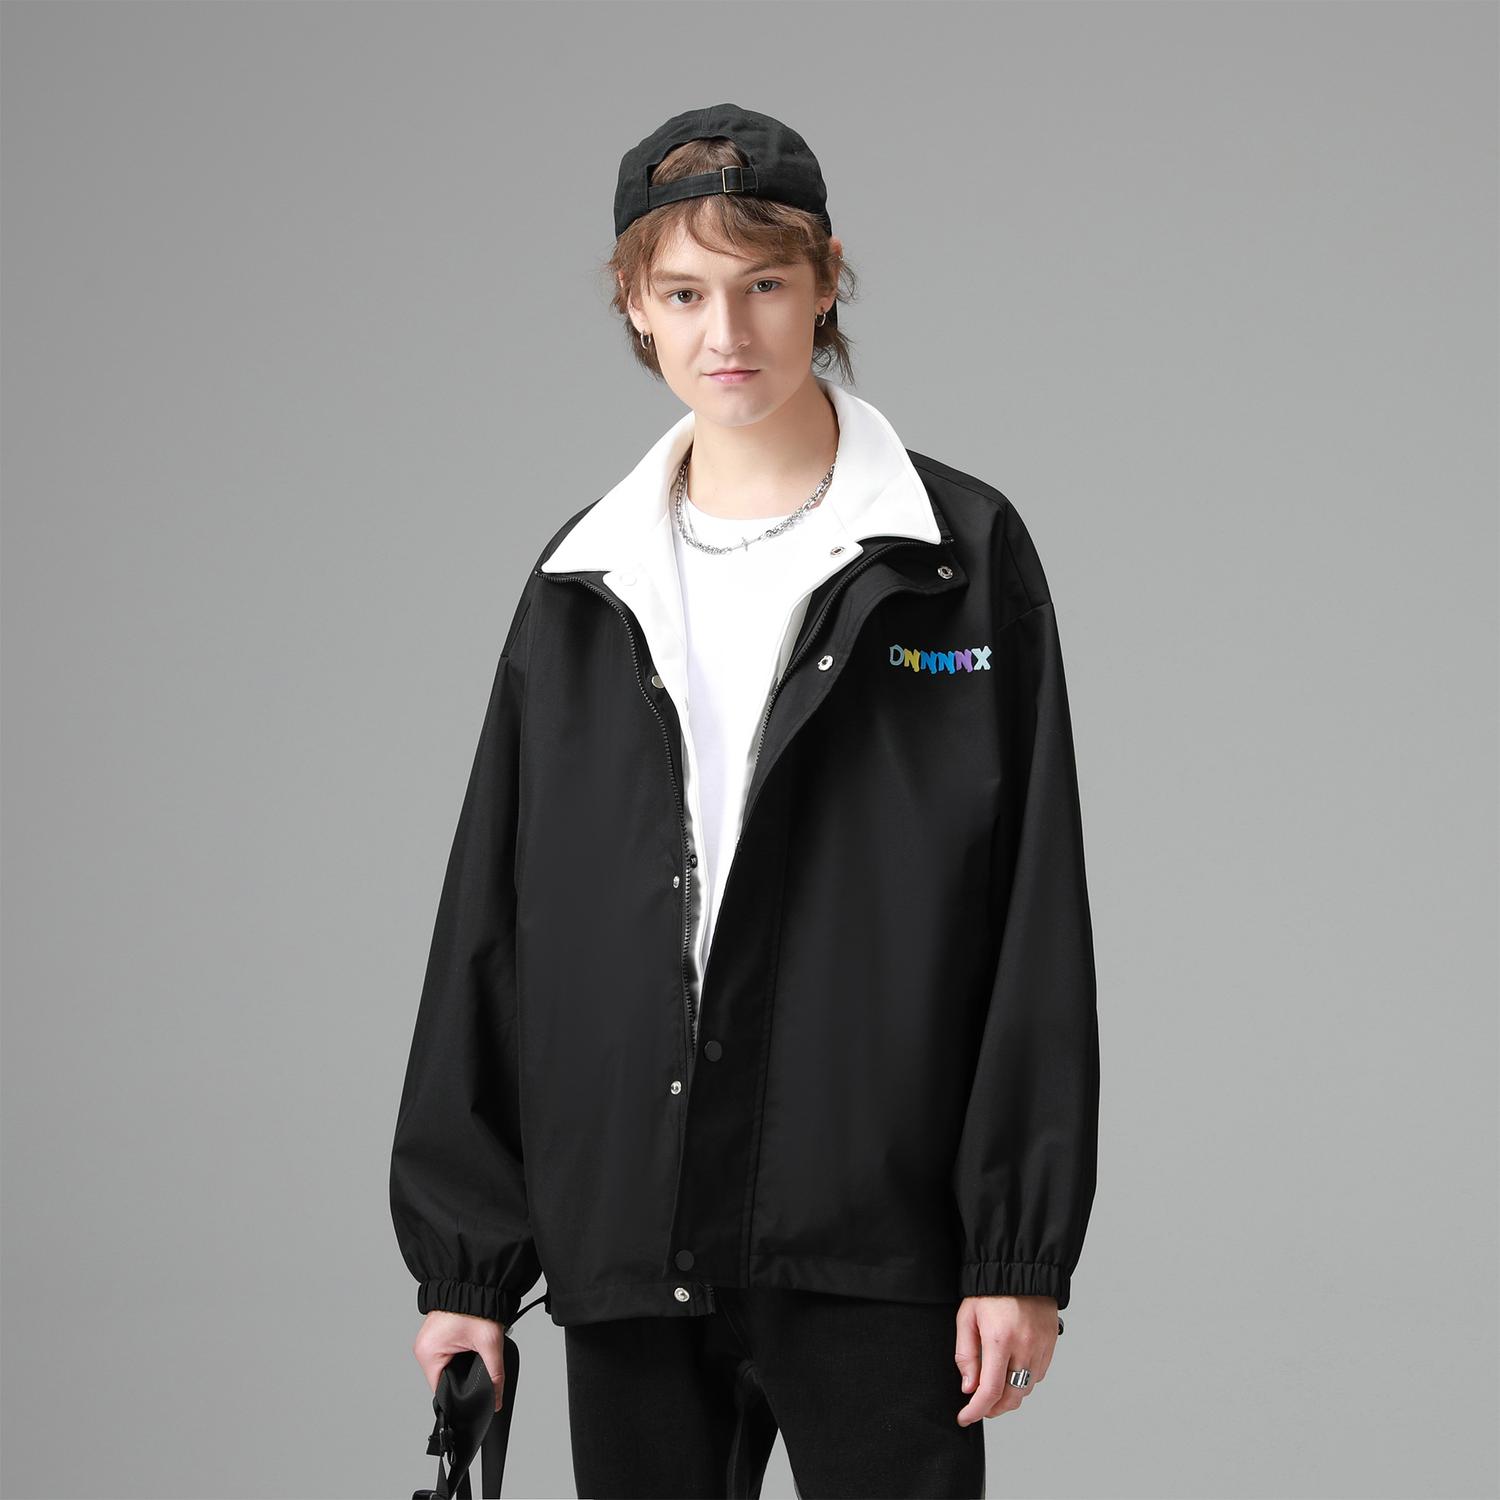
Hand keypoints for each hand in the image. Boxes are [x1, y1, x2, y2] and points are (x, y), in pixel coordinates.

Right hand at [414, 1309, 508, 1411]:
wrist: (477, 1279)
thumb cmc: (477, 1305)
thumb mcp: (489, 1344)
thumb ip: (494, 1375)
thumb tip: (496, 1400)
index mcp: (428, 1353)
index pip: (440, 1390)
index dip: (458, 1395)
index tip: (473, 1395)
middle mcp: (423, 1347)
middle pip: (443, 1378)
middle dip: (462, 1378)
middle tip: (479, 1368)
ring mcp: (429, 1339)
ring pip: (446, 1366)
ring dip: (461, 1365)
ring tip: (475, 1355)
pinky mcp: (437, 1333)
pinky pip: (446, 1353)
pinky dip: (459, 1354)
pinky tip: (470, 1347)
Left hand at [954, 1294, 1057, 1424]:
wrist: (1020, 1268)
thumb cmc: (989, 1291)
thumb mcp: (967, 1317)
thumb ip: (966, 1355)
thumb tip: (968, 1388)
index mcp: (999, 1340)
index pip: (990, 1391)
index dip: (976, 1410)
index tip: (965, 1417)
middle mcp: (1024, 1347)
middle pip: (1012, 1398)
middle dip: (993, 1409)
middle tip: (979, 1407)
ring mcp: (1041, 1347)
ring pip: (1026, 1389)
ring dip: (1009, 1397)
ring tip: (994, 1390)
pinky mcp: (1051, 1345)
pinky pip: (1038, 1375)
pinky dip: (1024, 1381)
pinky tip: (1012, 1373)